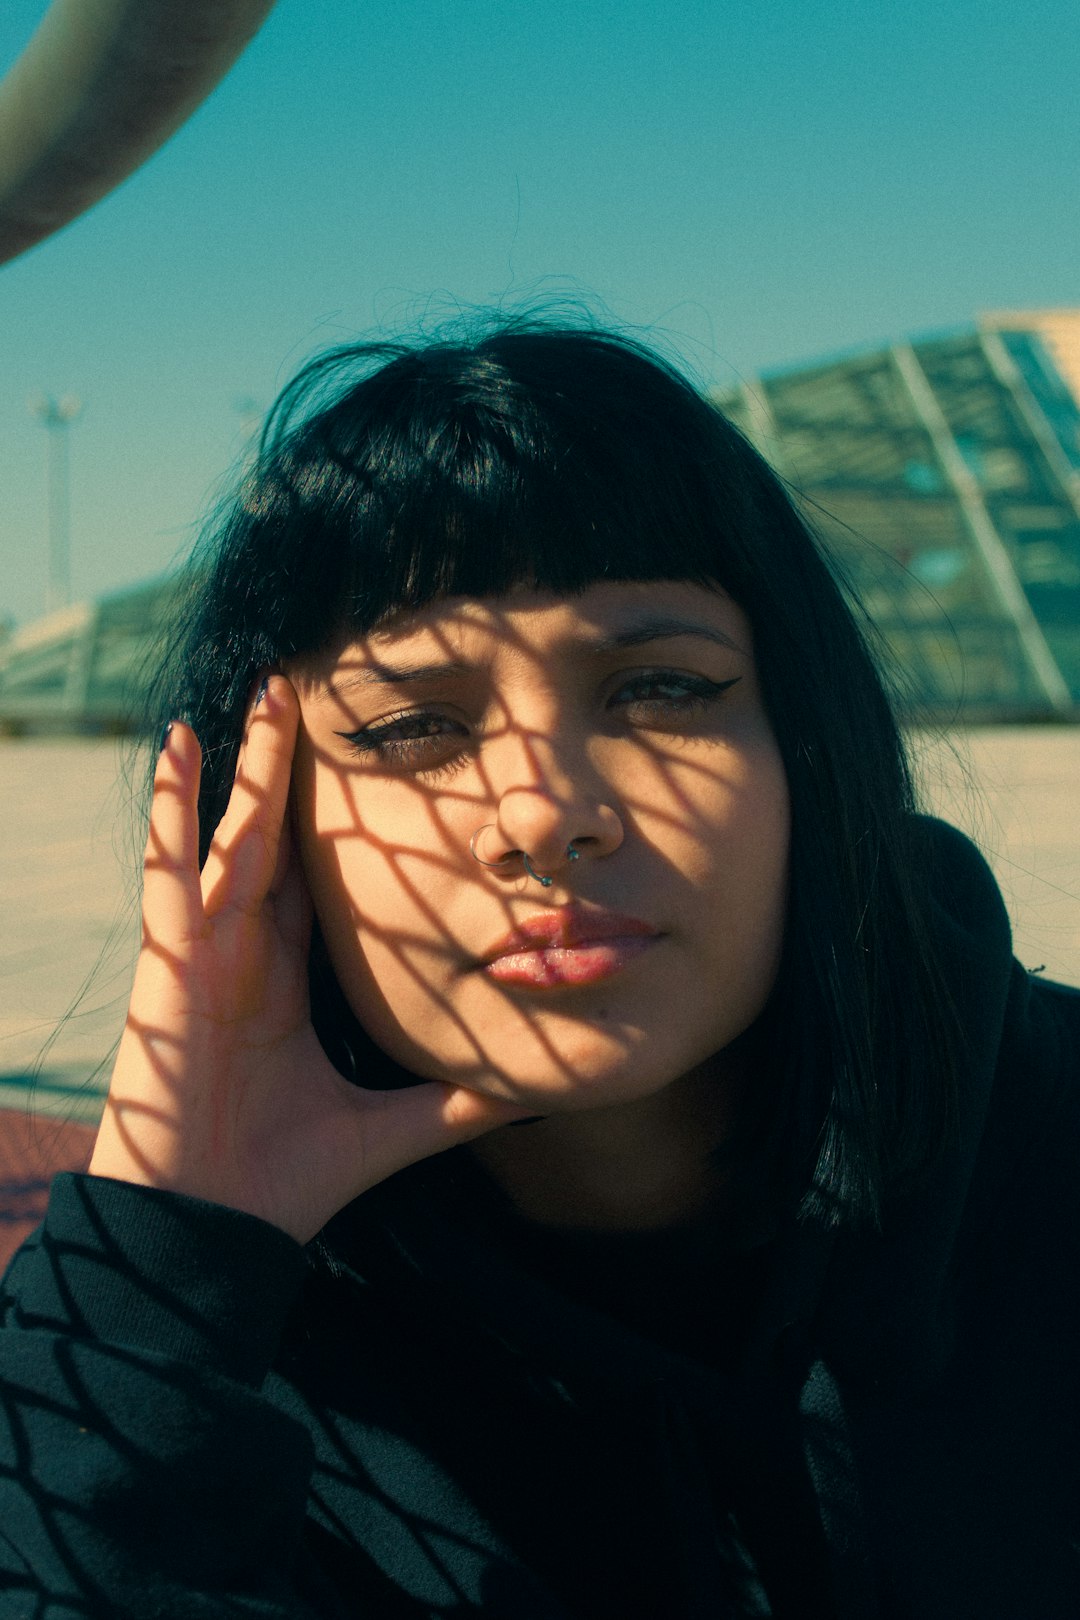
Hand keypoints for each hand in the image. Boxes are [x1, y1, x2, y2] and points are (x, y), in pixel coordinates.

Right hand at [89, 676, 530, 1242]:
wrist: (211, 1231)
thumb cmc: (283, 1183)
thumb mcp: (389, 1129)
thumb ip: (454, 1106)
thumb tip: (534, 1096)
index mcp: (287, 984)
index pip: (316, 886)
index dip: (336, 831)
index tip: (370, 774)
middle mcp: (247, 956)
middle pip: (275, 842)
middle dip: (292, 774)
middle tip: (312, 699)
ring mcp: (206, 952)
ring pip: (231, 837)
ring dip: (249, 766)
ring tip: (266, 696)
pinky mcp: (171, 963)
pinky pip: (171, 870)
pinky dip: (172, 809)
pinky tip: (179, 746)